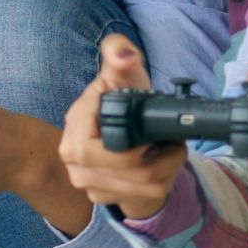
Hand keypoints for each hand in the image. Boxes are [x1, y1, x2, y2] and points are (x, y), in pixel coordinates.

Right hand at [58, 34, 189, 221]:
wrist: (119, 129)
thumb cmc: (120, 96)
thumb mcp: (122, 70)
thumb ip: (119, 50)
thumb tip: (124, 57)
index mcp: (75, 125)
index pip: (101, 149)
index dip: (136, 146)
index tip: (155, 135)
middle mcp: (74, 158)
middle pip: (131, 171)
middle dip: (163, 157)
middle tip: (173, 141)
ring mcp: (86, 181)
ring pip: (143, 185)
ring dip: (168, 168)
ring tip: (171, 150)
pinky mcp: (101, 197)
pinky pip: (143, 196)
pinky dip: (162, 180)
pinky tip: (161, 165)